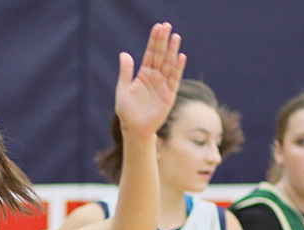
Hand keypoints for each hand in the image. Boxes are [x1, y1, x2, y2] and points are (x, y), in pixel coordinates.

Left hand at [114, 23, 186, 137]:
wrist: (134, 129)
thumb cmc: (127, 111)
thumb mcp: (123, 89)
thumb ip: (126, 72)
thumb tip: (124, 54)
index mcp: (143, 74)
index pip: (150, 54)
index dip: (154, 41)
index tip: (158, 27)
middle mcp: (155, 77)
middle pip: (160, 56)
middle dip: (164, 41)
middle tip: (167, 26)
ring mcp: (163, 85)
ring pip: (169, 65)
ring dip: (172, 51)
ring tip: (175, 37)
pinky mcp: (169, 95)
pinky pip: (174, 79)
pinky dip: (177, 68)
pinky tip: (180, 57)